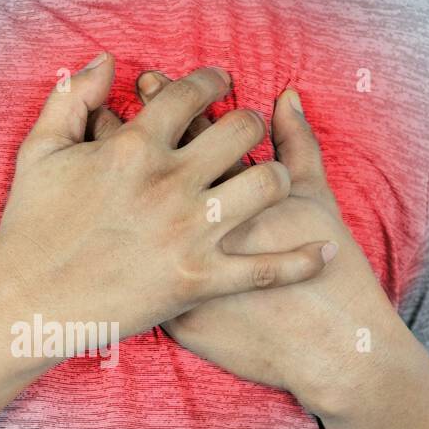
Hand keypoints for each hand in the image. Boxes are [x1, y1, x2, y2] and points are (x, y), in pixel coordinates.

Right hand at [0, 55, 334, 351]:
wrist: (25, 302)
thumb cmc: (27, 227)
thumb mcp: (39, 150)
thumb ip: (72, 97)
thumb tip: (105, 60)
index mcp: (134, 145)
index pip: (193, 92)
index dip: (213, 80)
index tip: (221, 82)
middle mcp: (170, 182)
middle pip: (243, 130)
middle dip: (250, 125)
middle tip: (248, 132)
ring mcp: (189, 232)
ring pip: (267, 185)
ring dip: (275, 177)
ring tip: (269, 179)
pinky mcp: (199, 280)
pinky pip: (267, 267)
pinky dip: (301, 260)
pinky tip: (322, 250)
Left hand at [94, 72, 397, 413]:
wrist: (324, 346)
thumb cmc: (331, 272)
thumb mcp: (319, 198)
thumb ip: (300, 143)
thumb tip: (286, 96)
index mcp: (224, 180)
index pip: (182, 118)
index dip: (163, 96)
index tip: (149, 82)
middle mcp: (189, 214)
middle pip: (141, 156)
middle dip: (119, 126)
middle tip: (105, 116)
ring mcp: (174, 259)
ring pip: (120, 205)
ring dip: (104, 178)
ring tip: (97, 161)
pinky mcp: (168, 302)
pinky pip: (123, 269)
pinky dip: (111, 242)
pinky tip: (106, 224)